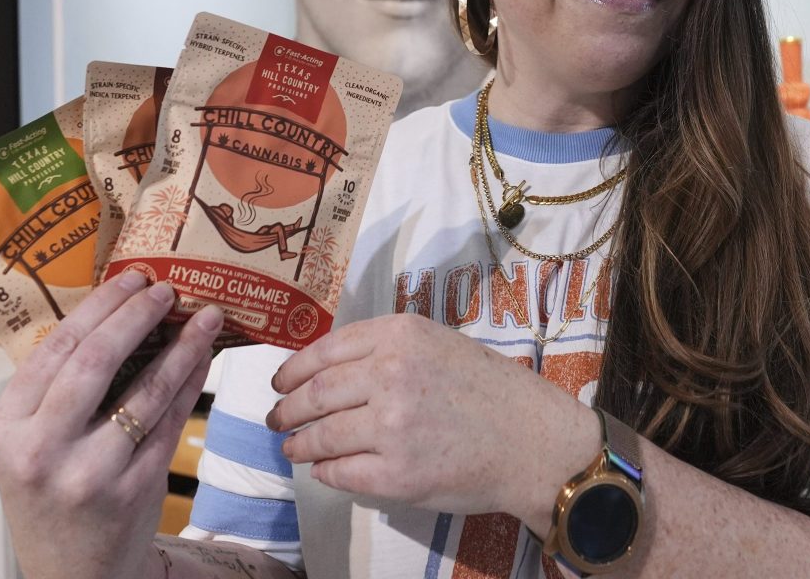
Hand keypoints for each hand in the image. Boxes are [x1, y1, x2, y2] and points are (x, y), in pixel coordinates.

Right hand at [0, 272, 223, 578]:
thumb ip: (53, 390)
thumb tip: (113, 311)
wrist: (73, 573)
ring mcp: (90, 472)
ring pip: (145, 389)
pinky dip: (190, 383)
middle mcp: (42, 449)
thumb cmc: (51, 493)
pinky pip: (170, 420)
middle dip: (138, 315)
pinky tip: (204, 357)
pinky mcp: (134, 488)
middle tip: (167, 289)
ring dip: (181, 346)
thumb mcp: (27, 444)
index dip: (100, 306)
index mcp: (6, 428)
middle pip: (97, 360)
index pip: (56, 348)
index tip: (132, 279)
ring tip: (206, 316)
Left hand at [267, 314, 597, 531]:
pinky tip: (324, 470)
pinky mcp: (395, 475)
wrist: (533, 441)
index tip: (280, 382)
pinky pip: (340, 473)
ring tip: (292, 447)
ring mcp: (391, 427)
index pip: (324, 351)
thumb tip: (326, 369)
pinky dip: (325, 472)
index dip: (293, 370)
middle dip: (287, 409)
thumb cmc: (490, 390)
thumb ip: (387, 348)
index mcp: (401, 335)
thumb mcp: (439, 343)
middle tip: (276, 418)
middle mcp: (391, 375)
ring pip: (321, 436)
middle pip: (314, 394)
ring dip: (299, 444)